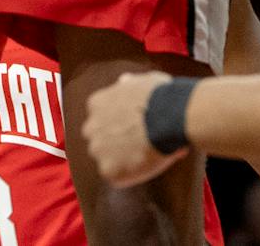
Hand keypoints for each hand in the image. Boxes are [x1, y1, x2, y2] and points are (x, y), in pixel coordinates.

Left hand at [83, 70, 186, 187]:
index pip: (101, 119)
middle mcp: (91, 127)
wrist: (169, 117)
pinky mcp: (108, 170)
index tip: (132, 128)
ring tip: (144, 157)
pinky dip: (130, 175)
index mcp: (96, 104)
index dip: (118, 125)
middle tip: (137, 145)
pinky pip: (117, 177)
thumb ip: (127, 85)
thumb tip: (125, 82)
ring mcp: (97, 149)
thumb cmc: (161, 97)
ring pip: (107, 160)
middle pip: (99, 140)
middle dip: (114, 143)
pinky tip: (145, 166)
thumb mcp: (140, 81)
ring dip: (122, 160)